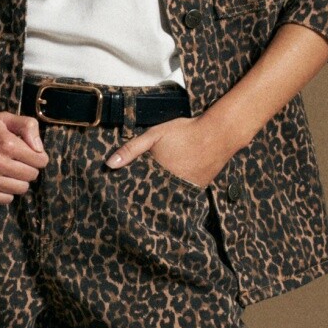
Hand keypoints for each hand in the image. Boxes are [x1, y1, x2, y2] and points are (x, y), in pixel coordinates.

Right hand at [0, 110, 48, 202]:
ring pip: (21, 189)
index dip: (38, 157)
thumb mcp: (2, 119)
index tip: (30, 154)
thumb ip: (27, 126)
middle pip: (32, 175)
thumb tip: (40, 148)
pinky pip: (6, 199)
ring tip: (8, 172)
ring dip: (18, 181)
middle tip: (18, 162)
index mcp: (6, 144)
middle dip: (29, 168)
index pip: (40, 160)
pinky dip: (6, 192)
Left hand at [103, 114, 232, 187]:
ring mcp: (187, 189)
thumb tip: (110, 164)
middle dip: (146, 194)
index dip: (132, 190)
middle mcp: (172, 187)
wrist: (218, 134)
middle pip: (154, 195)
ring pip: (169, 195)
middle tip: (137, 195)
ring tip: (157, 189)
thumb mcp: (154, 136)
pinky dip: (178, 190)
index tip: (123, 194)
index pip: (139, 190)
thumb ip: (132, 149)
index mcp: (158, 176)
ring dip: (162, 193)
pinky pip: (184, 193)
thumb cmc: (185, 132)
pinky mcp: (199, 188)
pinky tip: (174, 182)